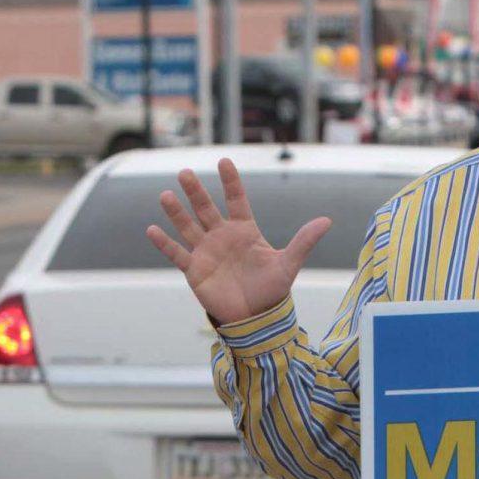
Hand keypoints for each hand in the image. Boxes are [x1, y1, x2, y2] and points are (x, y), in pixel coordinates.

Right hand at [145, 158, 330, 324]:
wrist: (255, 317)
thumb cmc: (272, 289)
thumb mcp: (288, 264)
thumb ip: (304, 241)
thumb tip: (327, 220)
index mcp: (245, 230)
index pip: (236, 200)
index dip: (231, 181)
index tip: (224, 161)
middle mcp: (222, 236)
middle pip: (206, 208)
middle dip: (196, 192)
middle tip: (185, 172)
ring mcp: (206, 251)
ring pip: (188, 227)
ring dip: (176, 212)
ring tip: (165, 195)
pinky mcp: (194, 270)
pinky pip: (177, 253)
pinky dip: (164, 243)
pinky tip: (151, 229)